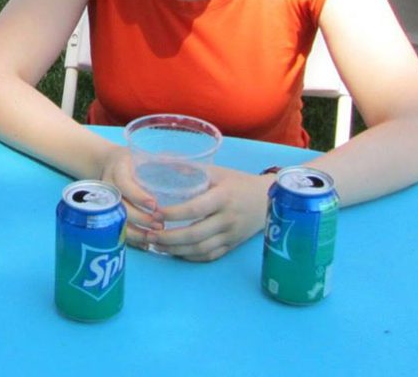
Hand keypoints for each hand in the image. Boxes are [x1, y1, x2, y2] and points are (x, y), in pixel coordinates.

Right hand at [98, 147, 163, 248]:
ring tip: (155, 237)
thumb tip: (191, 172)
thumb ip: (164, 162)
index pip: (125, 184)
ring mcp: (105, 201)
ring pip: (117, 221)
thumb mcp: (144, 155)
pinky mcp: (107, 213)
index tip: (154, 205)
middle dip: (141, 218)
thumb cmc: (134, 160)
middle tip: (160, 225)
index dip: (138, 196)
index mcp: (118, 169)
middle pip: (121, 206)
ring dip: (136, 232)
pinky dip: (132, 239)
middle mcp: (109, 186)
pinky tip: (146, 244)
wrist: (107, 163)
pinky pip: (117, 229)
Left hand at [141, 167, 274, 260]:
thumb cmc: (238, 182)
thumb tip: (160, 162)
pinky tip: (174, 252)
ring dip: (176, 249)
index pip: (195, 209)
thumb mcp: (217, 171)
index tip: (155, 213)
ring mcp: (231, 235)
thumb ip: (191, 170)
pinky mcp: (232, 246)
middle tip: (149, 234)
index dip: (174, 213)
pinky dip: (190, 256)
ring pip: (201, 249)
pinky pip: (209, 256)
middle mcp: (227, 219)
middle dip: (169, 237)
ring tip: (156, 244)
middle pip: (195, 234)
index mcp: (223, 197)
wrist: (267, 199)